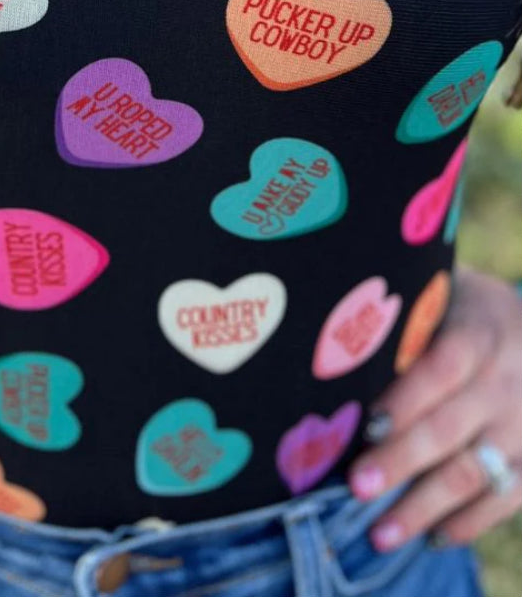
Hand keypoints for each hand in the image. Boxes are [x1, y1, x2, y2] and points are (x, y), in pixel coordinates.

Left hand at [348, 266, 520, 550]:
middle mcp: (506, 382)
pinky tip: (431, 538)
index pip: (440, 371)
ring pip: (475, 474)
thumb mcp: (442, 297)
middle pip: (450, 429)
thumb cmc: (461, 310)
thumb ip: (403, 323)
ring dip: (425, 507)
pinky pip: (506, 498)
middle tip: (357, 487)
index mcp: (478, 335)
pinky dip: (469, 523)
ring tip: (379, 534)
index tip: (365, 425)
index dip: (404, 401)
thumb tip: (331, 350)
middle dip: (401, 461)